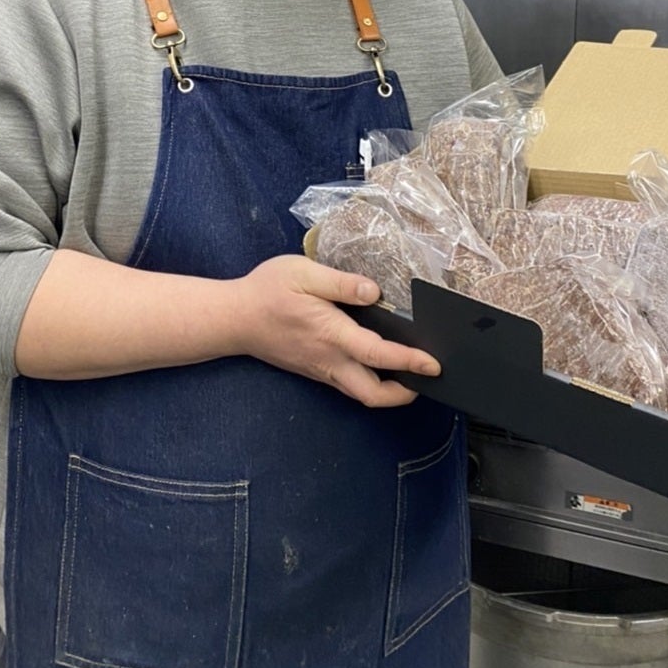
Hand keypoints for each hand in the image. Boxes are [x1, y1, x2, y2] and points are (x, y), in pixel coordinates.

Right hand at [231, 255, 440, 406]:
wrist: (233, 319)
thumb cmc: (267, 290)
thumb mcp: (303, 273)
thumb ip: (341, 284)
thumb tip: (375, 292)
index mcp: (330, 334)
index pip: (378, 355)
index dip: (410, 362)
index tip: (434, 364)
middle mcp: (328, 360)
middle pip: (372, 394)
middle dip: (404, 393)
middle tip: (426, 378)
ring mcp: (320, 370)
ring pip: (360, 393)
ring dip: (388, 391)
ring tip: (410, 373)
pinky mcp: (313, 370)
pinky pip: (348, 384)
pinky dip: (370, 381)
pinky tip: (378, 364)